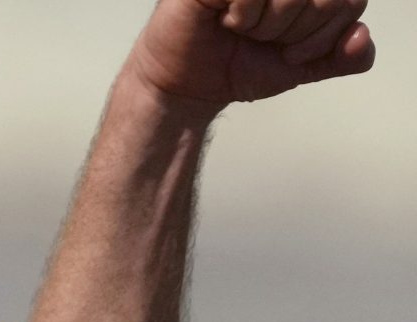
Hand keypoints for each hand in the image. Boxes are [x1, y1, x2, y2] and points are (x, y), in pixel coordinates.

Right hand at [128, 0, 374, 113]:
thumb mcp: (301, 68)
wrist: (186, 88)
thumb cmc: (238, 67)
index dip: (325, 34)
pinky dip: (245, 13)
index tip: (293, 52)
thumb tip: (360, 38)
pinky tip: (226, 18)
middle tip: (264, 39)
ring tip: (243, 28)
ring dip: (269, 24)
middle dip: (297, 31)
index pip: (349, 1)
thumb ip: (341, 57)